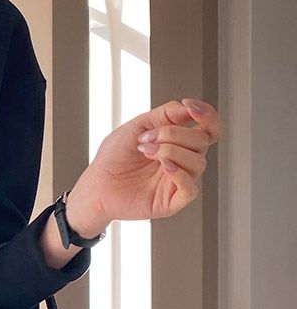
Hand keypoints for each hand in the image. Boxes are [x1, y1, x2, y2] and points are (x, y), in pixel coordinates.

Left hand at [71, 99, 217, 234]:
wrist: (97, 183)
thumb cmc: (114, 157)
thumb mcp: (140, 124)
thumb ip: (167, 114)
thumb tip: (189, 108)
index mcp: (179, 142)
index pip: (210, 128)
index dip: (207, 115)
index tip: (190, 106)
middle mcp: (182, 161)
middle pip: (202, 141)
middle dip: (174, 133)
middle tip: (148, 138)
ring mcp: (178, 181)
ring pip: (198, 162)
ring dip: (171, 150)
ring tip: (147, 151)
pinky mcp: (172, 202)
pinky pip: (191, 189)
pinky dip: (179, 174)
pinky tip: (163, 166)